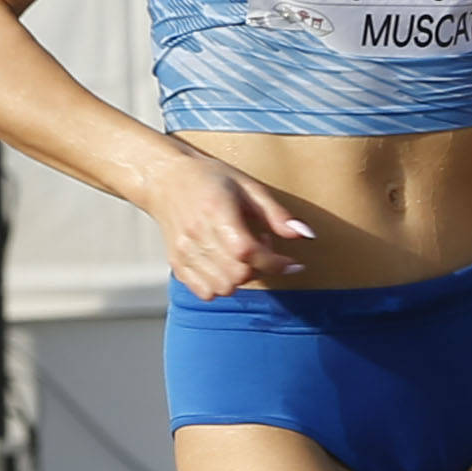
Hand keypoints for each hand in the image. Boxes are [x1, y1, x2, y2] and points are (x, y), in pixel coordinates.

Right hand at [140, 145, 314, 297]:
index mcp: (216, 211)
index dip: (276, 263)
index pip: (248, 252)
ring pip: (223, 287)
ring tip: (241, 256)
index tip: (292, 263)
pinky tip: (225, 266)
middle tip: (261, 248)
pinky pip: (205, 292)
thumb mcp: (248, 187)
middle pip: (237, 274)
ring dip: (241, 279)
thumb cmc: (210, 179)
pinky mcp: (176, 263)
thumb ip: (277, 214)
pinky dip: (221, 286)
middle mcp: (196, 234)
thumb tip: (307, 235)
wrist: (165, 179)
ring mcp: (183, 251)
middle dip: (260, 269)